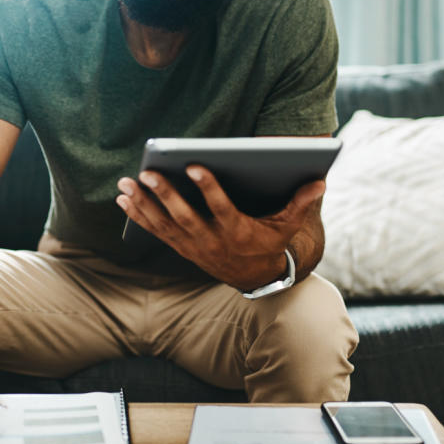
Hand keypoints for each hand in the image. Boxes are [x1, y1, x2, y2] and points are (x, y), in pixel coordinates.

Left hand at [115, 166, 323, 289]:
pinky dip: (138, 215)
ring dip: (143, 204)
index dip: (207, 187)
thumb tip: (319, 181)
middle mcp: (211, 240)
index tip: (194, 165)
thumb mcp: (286, 226)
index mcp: (237, 231)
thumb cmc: (269, 243)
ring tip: (126, 183)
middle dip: (165, 195)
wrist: (253, 278)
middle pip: (184, 216)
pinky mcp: (180, 247)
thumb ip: (299, 203)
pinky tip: (123, 199)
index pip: (220, 208)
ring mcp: (192, 246)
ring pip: (164, 224)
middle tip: (148, 173)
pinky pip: (155, 231)